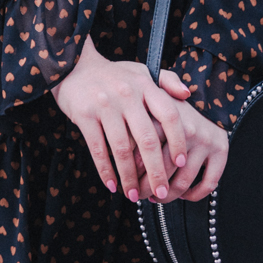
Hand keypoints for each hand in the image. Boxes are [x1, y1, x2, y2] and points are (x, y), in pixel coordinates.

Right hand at [51, 36, 228, 204]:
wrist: (74, 66)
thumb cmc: (114, 75)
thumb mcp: (141, 71)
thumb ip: (166, 81)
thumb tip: (187, 94)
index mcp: (144, 84)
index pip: (169, 114)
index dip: (177, 140)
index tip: (182, 163)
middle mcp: (127, 94)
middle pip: (147, 139)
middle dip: (156, 171)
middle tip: (161, 193)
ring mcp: (105, 104)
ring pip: (122, 149)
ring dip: (129, 177)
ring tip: (134, 196)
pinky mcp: (85, 115)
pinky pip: (98, 149)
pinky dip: (106, 171)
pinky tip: (112, 186)